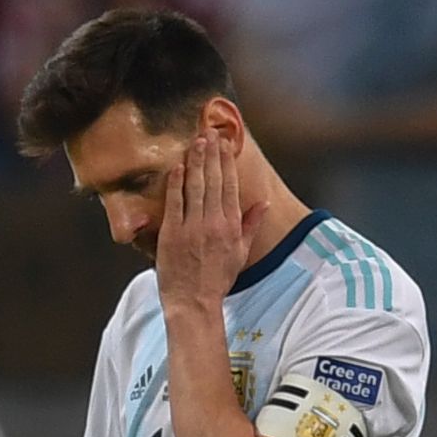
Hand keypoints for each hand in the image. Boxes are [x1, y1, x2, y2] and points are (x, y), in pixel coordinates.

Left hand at [155, 131, 266, 314]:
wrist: (194, 302)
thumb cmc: (217, 279)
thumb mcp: (240, 252)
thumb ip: (251, 225)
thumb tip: (264, 203)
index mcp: (230, 226)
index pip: (230, 185)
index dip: (226, 162)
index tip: (224, 144)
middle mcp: (213, 223)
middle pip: (213, 180)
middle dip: (211, 154)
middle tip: (208, 133)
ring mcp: (191, 227)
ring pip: (195, 187)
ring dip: (195, 162)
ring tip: (195, 142)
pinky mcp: (172, 234)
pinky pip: (174, 203)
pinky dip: (176, 183)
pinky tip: (177, 167)